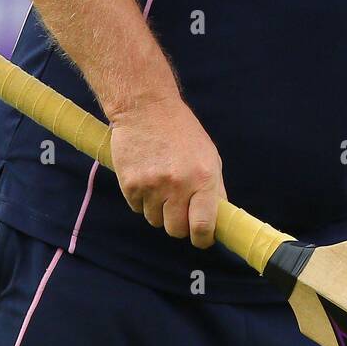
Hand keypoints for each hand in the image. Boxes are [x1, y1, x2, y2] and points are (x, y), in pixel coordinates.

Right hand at [109, 95, 225, 248]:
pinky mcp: (130, 184)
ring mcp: (152, 186)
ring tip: (161, 184)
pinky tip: (146, 177)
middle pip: (176, 230)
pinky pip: (137, 208)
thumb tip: (216, 220)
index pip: (202, 225)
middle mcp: (178, 185)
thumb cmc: (181, 131)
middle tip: (179, 209)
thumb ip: (213, 189)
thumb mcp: (208, 156)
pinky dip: (142, 199)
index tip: (201, 238)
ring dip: (159, 210)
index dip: (202, 238)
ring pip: (155, 220)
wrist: (145, 107)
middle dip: (179, 225)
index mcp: (203, 178)